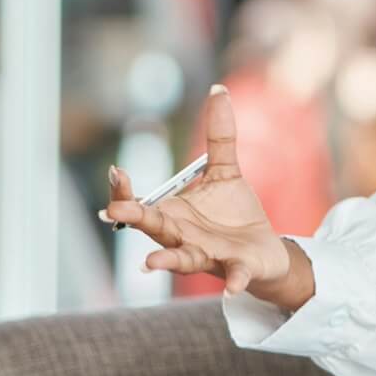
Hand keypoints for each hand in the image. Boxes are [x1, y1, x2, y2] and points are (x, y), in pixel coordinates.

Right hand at [100, 85, 290, 295]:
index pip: (140, 204)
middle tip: (112, 212)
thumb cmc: (234, 214)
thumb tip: (217, 89)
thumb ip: (219, 135)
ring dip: (166, 259)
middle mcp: (183, 238)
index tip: (116, 171)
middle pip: (154, 228)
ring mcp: (208, 256)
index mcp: (174, 215)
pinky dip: (233, 280)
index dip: (125, 191)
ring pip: (183, 258)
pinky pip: (234, 276)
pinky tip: (232, 285)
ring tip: (148, 263)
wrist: (264, 250)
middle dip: (135, 218)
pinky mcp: (238, 268)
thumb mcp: (226, 171)